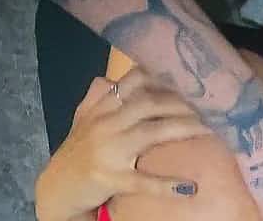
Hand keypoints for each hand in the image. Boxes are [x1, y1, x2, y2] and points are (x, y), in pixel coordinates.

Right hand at [35, 68, 211, 220]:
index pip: (132, 81)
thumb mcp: (84, 118)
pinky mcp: (110, 179)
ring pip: (151, 133)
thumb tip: (118, 74)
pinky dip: (166, 184)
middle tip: (202, 110)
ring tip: (207, 131)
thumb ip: (101, 96)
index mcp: (102, 108)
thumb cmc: (77, 151)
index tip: (182, 85)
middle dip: (179, 104)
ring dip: (182, 129)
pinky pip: (143, 180)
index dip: (160, 80)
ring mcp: (108, 151)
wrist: (56, 189)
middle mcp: (105, 124)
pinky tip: (188, 186)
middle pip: (148, 104)